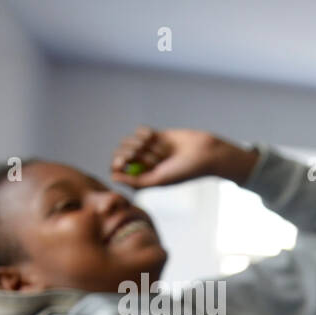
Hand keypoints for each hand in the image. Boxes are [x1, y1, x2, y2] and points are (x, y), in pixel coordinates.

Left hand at [110, 127, 257, 187]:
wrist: (203, 153)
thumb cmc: (184, 171)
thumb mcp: (159, 180)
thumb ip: (136, 182)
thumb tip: (113, 177)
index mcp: (144, 177)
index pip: (120, 170)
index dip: (117, 164)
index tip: (123, 162)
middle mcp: (145, 164)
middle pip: (122, 154)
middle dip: (132, 152)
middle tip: (143, 153)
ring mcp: (149, 149)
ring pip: (130, 142)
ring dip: (141, 144)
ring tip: (158, 149)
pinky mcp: (155, 136)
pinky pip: (140, 131)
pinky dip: (147, 134)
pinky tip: (159, 138)